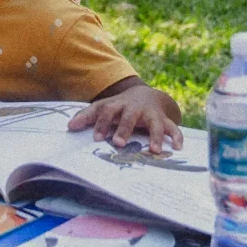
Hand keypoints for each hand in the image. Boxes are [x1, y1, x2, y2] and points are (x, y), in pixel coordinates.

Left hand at [69, 82, 184, 150]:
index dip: (102, 124)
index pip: (107, 111)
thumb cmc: (120, 107)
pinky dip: (177, 136)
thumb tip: (69, 127)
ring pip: (155, 123)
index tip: (97, 138)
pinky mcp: (164, 120)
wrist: (146, 95)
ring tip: (155, 150)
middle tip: (118, 143)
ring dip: (156, 135)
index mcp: (118, 105)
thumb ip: (87, 116)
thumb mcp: (104, 107)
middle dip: (125, 128)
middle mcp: (135, 109)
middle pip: (129, 116)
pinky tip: (177, 147)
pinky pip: (173, 128)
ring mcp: (151, 114)